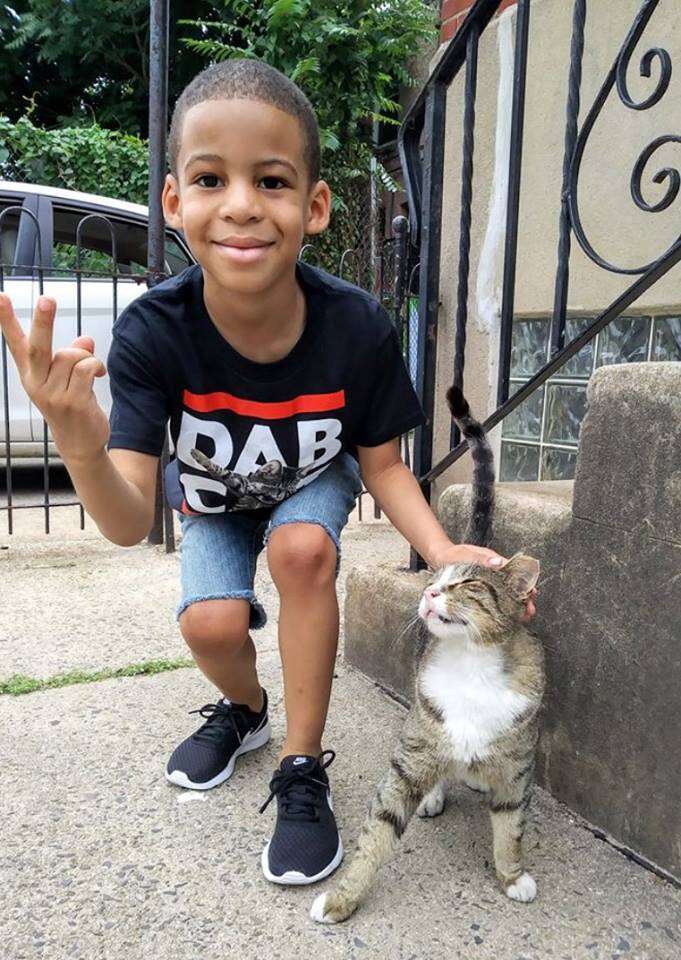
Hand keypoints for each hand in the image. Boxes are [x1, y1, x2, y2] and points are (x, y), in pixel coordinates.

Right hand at [0, 294, 109, 462]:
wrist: (79, 444)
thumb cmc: (71, 404)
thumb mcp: (66, 377)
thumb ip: (72, 355)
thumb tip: (86, 339)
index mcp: (30, 373)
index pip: (15, 343)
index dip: (6, 319)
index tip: (0, 296)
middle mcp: (36, 383)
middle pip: (38, 347)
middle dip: (43, 321)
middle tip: (47, 299)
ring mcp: (53, 395)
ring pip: (73, 355)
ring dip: (87, 357)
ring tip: (91, 371)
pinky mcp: (73, 402)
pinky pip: (87, 368)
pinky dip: (97, 366)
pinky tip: (99, 375)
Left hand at [428, 541, 536, 621]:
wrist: (440, 559)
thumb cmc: (455, 555)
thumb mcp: (468, 555)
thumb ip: (482, 559)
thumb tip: (498, 562)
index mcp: (496, 565)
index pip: (516, 575)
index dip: (525, 585)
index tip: (532, 594)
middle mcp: (495, 576)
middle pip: (514, 589)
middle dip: (523, 600)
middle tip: (529, 612)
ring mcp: (488, 586)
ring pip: (505, 598)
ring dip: (514, 607)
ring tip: (522, 618)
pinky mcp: (479, 595)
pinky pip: (493, 603)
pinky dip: (500, 611)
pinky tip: (504, 620)